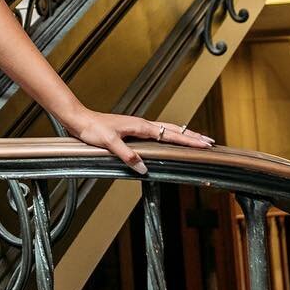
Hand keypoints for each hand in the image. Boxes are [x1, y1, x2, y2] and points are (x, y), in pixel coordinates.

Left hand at [65, 108, 213, 175]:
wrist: (80, 120)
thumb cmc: (93, 129)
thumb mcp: (109, 143)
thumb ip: (127, 156)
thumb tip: (143, 169)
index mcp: (141, 127)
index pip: (171, 134)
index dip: (188, 140)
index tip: (205, 144)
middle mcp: (142, 125)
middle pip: (174, 130)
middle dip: (192, 136)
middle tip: (209, 142)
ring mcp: (138, 127)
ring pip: (167, 130)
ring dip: (183, 135)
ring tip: (196, 140)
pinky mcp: (132, 130)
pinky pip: (157, 133)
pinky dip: (169, 136)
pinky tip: (169, 140)